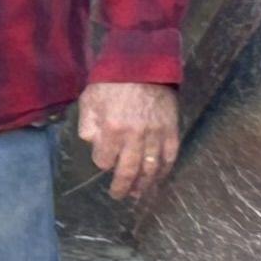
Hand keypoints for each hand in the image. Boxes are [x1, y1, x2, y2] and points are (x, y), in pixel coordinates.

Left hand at [78, 77, 180, 208]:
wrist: (143, 64)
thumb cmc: (112, 81)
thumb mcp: (89, 99)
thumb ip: (88, 125)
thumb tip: (93, 144)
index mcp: (112, 129)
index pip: (104, 160)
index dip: (102, 161)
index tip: (103, 159)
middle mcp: (135, 137)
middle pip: (128, 171)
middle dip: (121, 186)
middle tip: (118, 196)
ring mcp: (156, 135)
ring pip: (150, 169)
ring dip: (143, 185)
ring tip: (138, 194)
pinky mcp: (171, 131)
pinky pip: (169, 157)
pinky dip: (164, 171)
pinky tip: (158, 178)